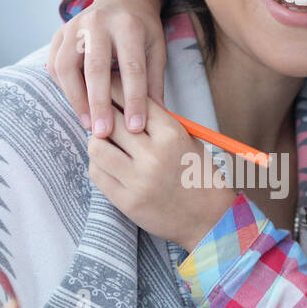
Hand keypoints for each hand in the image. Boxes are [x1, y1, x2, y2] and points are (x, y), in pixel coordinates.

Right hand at [47, 0, 166, 136]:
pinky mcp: (59, 34)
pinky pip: (55, 66)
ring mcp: (74, 26)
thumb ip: (154, 81)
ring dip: (76, 100)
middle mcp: (98, 22)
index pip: (131, 68)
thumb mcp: (156, 49)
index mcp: (128, 25)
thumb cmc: (141, 30)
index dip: (134, 100)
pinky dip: (64, 89)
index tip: (136, 128)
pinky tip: (78, 107)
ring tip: (89, 125)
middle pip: (95, 68)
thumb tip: (160, 118)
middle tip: (104, 133)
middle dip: (99, 104)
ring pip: (66, 67)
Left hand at [87, 73, 237, 251]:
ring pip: (96, 147)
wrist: (210, 220)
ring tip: (104, 143)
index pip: (134, 101)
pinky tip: (108, 164)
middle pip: (110, 120)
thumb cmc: (198, 176)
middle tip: (99, 116)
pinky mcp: (127, 201)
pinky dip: (98, 165)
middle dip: (102, 115)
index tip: (106, 87)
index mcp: (172, 134)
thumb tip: (126, 101)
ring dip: (97, 142)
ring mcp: (139, 180)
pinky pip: (97, 173)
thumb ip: (159, 123)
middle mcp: (154, 155)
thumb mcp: (188, 140)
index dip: (115, 90)